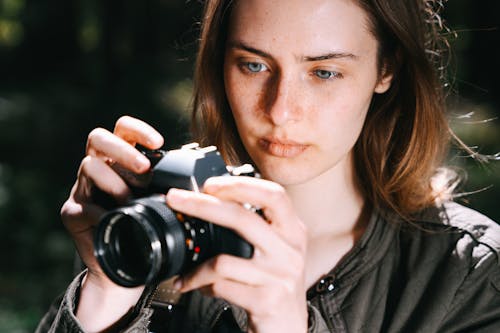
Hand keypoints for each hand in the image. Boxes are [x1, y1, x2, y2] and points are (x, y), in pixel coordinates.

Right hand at [60, 115, 162, 329]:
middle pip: (98, 138)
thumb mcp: (159, 202)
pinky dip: (102, 212)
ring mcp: (83, 188)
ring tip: (129, 200)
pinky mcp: (73, 212)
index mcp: (120, 161)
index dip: (138, 130)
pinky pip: (83, 205)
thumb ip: (167, 186)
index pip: (123, 130)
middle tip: (144, 168)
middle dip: (123, 150)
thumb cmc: (145, 227)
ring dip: (114, 182)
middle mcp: (99, 168)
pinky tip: (114, 220)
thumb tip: (198, 178)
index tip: (159, 142)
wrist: (125, 267)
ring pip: (89, 165)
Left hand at [166, 176, 308, 332]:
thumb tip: (212, 202)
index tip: (210, 184)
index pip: (273, 195)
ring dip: (195, 265)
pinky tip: (197, 287)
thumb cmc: (276, 284)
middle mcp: (290, 249)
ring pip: (225, 258)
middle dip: (203, 205)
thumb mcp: (277, 250)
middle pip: (243, 218)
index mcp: (292, 230)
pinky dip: (201, 285)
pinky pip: (221, 286)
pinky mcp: (267, 300)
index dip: (240, 185)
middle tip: (177, 199)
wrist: (289, 328)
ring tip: (183, 270)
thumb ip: (257, 226)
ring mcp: (280, 275)